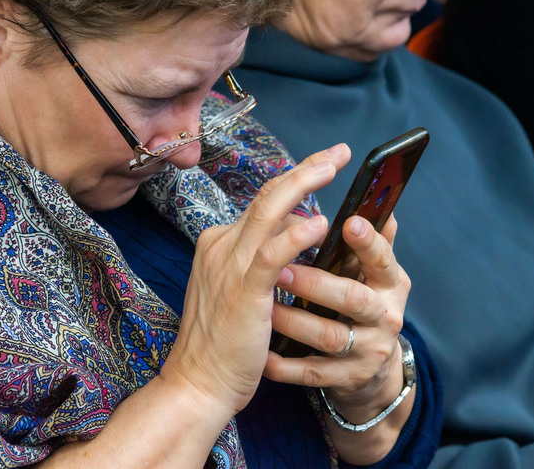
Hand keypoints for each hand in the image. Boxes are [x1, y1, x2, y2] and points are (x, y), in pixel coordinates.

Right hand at [159, 143, 350, 416]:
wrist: (197, 381)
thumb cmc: (221, 342)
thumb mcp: (235, 290)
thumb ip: (258, 261)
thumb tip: (293, 235)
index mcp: (219, 244)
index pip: (261, 204)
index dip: (293, 182)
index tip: (320, 168)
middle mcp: (221, 245)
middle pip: (266, 196)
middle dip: (305, 169)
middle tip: (336, 153)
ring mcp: (229, 264)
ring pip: (268, 211)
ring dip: (303, 184)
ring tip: (334, 167)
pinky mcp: (242, 289)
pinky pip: (272, 252)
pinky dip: (296, 234)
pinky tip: (320, 223)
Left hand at [265, 214, 411, 462]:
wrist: (369, 370)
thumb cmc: (359, 304)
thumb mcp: (371, 274)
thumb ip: (369, 240)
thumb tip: (377, 197)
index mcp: (390, 284)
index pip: (382, 259)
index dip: (368, 242)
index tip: (348, 222)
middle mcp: (385, 318)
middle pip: (353, 299)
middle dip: (316, 284)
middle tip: (280, 270)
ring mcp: (367, 352)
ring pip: (330, 336)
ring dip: (293, 321)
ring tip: (262, 306)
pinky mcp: (346, 379)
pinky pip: (312, 374)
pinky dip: (285, 365)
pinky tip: (261, 354)